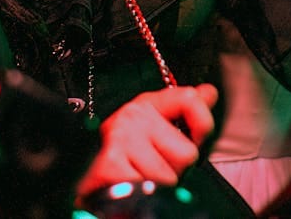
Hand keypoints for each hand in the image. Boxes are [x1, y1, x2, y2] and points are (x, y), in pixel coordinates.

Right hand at [74, 83, 217, 202]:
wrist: (80, 180)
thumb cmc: (125, 159)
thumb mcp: (155, 130)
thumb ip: (185, 113)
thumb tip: (209, 92)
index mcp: (148, 104)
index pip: (190, 99)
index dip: (203, 124)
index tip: (198, 140)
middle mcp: (134, 114)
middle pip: (186, 153)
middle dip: (175, 170)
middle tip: (151, 168)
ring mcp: (121, 135)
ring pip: (169, 176)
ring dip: (157, 187)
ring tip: (138, 179)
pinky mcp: (112, 161)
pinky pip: (148, 188)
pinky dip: (140, 197)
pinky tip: (127, 187)